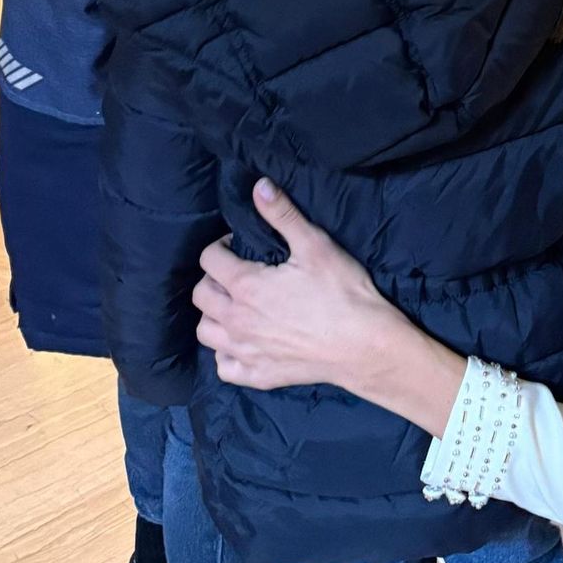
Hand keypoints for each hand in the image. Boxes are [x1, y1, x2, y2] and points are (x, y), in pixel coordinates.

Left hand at [193, 178, 391, 395]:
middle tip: (237, 272)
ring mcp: (244, 352)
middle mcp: (236, 320)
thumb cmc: (341, 291)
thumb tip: (259, 186)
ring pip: (205, 332)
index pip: (209, 259)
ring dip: (214, 315)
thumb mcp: (315, 245)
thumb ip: (283, 215)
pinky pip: (223, 367)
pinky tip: (244, 342)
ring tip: (236, 306)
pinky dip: (225, 353)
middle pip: (201, 295)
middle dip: (213, 277)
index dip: (221, 245)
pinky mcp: (257, 377)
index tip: (239, 244)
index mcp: (246, 286)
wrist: (362, 345)